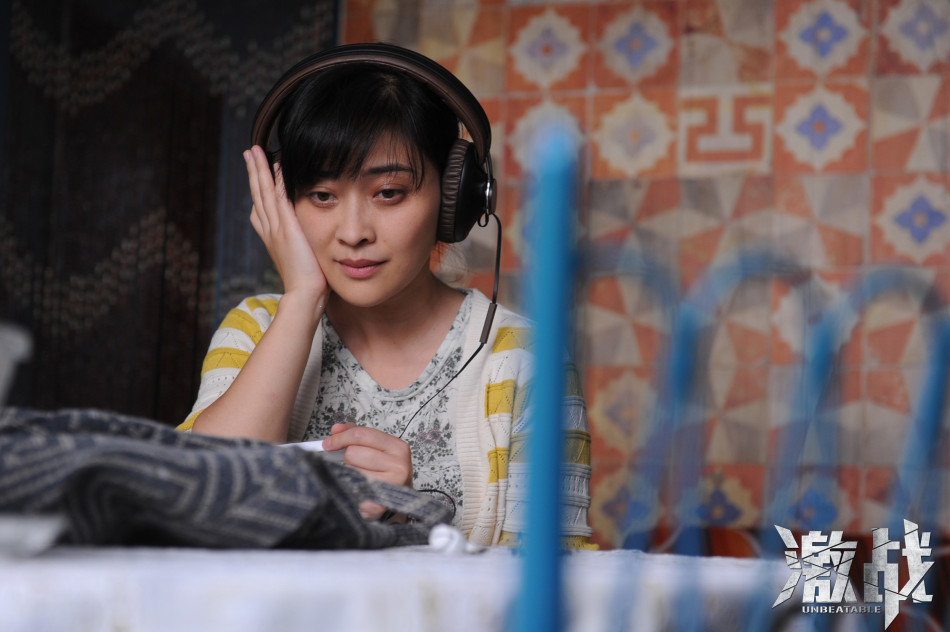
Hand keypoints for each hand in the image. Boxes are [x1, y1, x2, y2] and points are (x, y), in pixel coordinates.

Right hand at [245, 146, 327, 303]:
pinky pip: (280, 199)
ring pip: (264, 192)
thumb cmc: (309, 282)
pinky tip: (277, 165)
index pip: (261, 208)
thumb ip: (300, 245)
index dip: (257, 189)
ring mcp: (277, 228)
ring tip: (254, 151)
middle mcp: (271, 230)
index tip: (256, 173)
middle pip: (258, 194)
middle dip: (253, 172)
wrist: (305, 294)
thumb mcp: (301, 259)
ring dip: (259, 170)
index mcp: (272, 237)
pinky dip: (277, 182)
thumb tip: (305, 239)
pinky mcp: (288, 228)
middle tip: (249, 152)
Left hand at [323, 423, 412, 519]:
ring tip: (359, 478)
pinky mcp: (380, 503)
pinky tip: (356, 491)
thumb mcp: (375, 448)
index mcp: (397, 446)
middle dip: (348, 458)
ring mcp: (391, 484)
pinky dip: (350, 490)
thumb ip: (355, 435)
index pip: (362, 434)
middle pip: (353, 453)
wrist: (397, 500)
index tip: (328, 443)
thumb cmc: (384, 471)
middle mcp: (398, 464)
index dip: (341, 437)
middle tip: (355, 466)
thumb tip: (336, 429)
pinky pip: (352, 490)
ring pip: (350, 471)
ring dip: (349, 474)